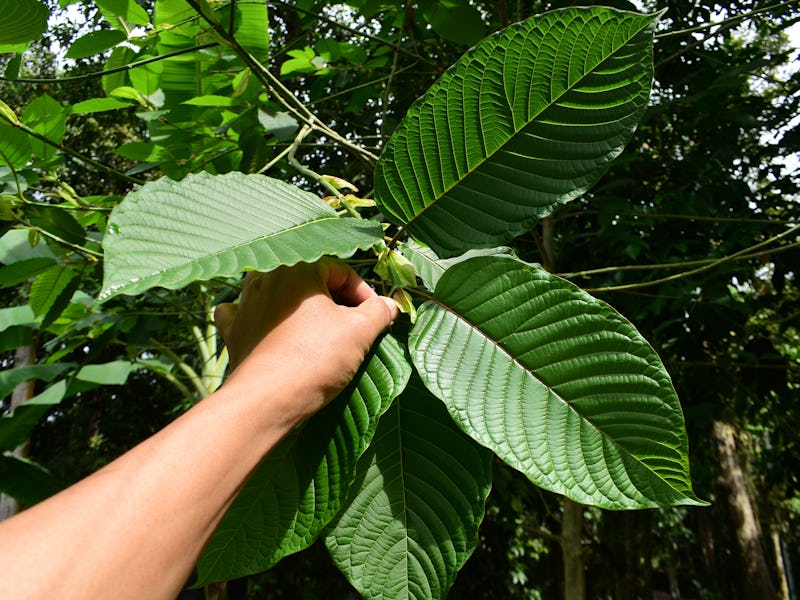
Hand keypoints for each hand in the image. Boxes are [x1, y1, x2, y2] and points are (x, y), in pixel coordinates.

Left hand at [214, 259, 397, 421]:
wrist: (268, 401)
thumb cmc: (316, 359)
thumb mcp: (360, 332)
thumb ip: (378, 312)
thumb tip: (390, 305)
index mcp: (297, 268)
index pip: (341, 271)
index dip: (364, 294)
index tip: (376, 317)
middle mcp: (266, 278)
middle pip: (310, 282)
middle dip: (335, 302)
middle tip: (355, 327)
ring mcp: (244, 304)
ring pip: (277, 293)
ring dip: (299, 307)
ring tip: (319, 330)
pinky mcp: (234, 330)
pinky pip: (244, 313)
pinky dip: (258, 317)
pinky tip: (269, 328)